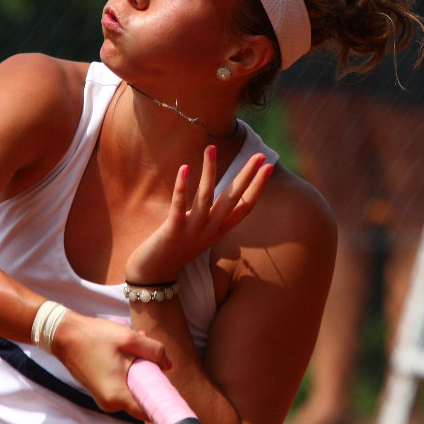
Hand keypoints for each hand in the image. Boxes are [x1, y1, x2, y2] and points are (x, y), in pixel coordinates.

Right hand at [52, 312, 169, 420]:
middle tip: (152, 354)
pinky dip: (128, 370)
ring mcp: (103, 398)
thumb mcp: (129, 338)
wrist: (63, 334)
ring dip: (139, 369)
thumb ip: (154, 351)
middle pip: (142, 398)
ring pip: (132, 389)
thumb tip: (168, 365)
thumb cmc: (95, 337)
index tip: (174, 393)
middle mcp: (110, 404)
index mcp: (117, 397)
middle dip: (151, 377)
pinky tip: (126, 349)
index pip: (148, 412)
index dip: (163, 404)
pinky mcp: (100, 390)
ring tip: (137, 343)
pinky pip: (122, 385)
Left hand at [126, 147, 273, 284]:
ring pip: (205, 196)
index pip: (245, 206)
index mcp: (219, 230)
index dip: (258, 187)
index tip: (268, 167)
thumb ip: (211, 215)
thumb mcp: (200, 232)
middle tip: (259, 154)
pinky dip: (182, 186)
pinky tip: (184, 167)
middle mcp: (210, 230)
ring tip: (211, 148)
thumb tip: (218, 195)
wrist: (154, 275)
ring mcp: (192, 231)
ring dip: (209, 171)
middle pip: (232, 199)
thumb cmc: (176, 249)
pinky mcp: (172, 231)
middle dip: (246, 176)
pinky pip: (179, 205)